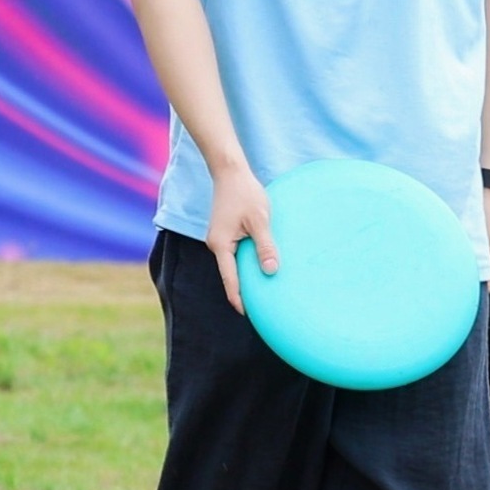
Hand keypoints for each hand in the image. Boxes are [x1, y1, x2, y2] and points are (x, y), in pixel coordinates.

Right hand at [206, 161, 274, 313]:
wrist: (231, 173)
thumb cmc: (246, 194)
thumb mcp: (260, 220)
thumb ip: (266, 246)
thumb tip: (271, 271)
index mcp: (221, 245)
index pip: (230, 279)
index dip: (238, 299)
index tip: (247, 315)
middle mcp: (217, 245)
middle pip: (231, 275)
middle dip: (243, 292)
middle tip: (260, 310)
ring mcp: (220, 240)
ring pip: (234, 265)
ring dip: (247, 277)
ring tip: (263, 293)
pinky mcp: (226, 234)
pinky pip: (236, 255)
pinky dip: (247, 264)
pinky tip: (261, 269)